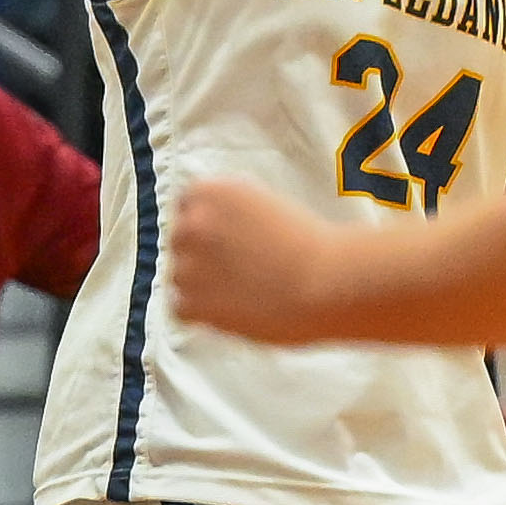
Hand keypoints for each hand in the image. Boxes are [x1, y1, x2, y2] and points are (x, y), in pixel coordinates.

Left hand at [171, 177, 339, 344]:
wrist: (325, 282)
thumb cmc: (308, 242)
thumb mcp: (263, 203)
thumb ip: (230, 210)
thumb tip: (213, 226)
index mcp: (212, 191)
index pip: (187, 204)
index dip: (206, 222)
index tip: (223, 239)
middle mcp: (193, 223)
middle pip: (179, 239)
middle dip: (200, 252)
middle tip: (234, 269)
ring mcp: (188, 264)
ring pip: (179, 275)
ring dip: (200, 284)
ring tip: (238, 291)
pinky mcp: (193, 303)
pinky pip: (182, 307)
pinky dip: (202, 313)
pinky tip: (231, 309)